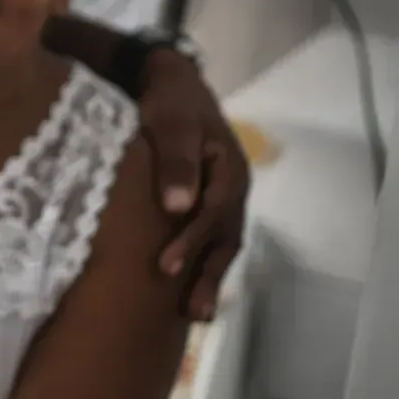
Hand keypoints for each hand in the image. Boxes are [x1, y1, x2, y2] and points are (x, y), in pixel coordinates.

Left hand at [135, 47, 249, 320]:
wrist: (171, 83)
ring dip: (210, 277)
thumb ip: (175, 160)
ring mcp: (225, 198)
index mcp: (230, 170)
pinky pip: (213, 239)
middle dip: (209, 274)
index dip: (190, 241)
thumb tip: (178, 206)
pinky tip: (188, 291)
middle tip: (193, 312)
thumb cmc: (168, 102)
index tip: (164, 267)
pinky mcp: (209, 203)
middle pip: (226, 237)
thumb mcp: (170, 122)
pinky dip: (203, 264)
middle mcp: (234, 189)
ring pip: (223, 243)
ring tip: (196, 315)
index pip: (212, 213)